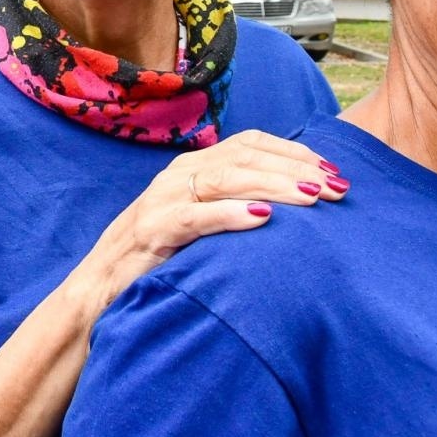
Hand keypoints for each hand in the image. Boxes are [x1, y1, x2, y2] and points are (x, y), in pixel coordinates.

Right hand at [72, 131, 346, 315]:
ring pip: (226, 178)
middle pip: (245, 156)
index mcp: (193, 168)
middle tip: (337, 187)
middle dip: (295, 168)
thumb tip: (296, 205)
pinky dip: (229, 214)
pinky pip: (194, 216)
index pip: (251, 144)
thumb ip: (234, 206)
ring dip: (273, 186)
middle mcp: (179, 174)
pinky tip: (262, 218)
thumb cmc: (158, 260)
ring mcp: (163, 199)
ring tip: (312, 198)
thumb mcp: (201, 224)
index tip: (334, 171)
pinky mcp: (152, 230)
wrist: (99, 293)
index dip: (295, 152)